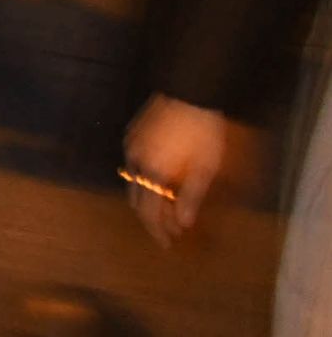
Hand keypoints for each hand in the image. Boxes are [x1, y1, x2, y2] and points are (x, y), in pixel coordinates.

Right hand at [125, 97, 232, 246]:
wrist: (191, 94)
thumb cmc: (203, 132)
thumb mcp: (205, 168)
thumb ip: (191, 197)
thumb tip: (183, 223)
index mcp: (155, 173)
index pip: (149, 213)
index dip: (158, 230)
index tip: (169, 242)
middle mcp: (137, 162)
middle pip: (137, 200)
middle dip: (151, 219)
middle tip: (168, 230)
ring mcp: (132, 147)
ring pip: (133, 183)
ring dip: (147, 199)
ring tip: (166, 208)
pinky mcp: (133, 135)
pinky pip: (134, 165)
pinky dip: (144, 180)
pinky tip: (159, 181)